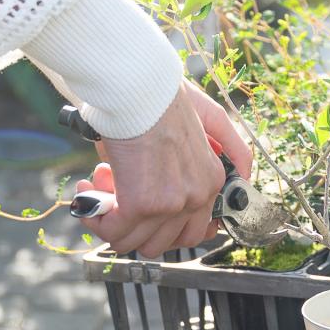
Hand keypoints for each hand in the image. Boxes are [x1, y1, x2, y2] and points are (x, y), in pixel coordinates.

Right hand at [77, 82, 251, 257]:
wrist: (138, 86)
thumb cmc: (161, 95)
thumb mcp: (208, 115)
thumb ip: (228, 144)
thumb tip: (243, 172)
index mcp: (211, 179)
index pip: (195, 232)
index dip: (162, 227)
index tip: (142, 216)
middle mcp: (196, 197)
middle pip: (162, 243)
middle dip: (133, 225)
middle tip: (116, 196)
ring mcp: (170, 204)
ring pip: (135, 243)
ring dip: (110, 221)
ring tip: (98, 187)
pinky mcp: (140, 204)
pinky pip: (112, 230)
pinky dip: (94, 217)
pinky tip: (86, 190)